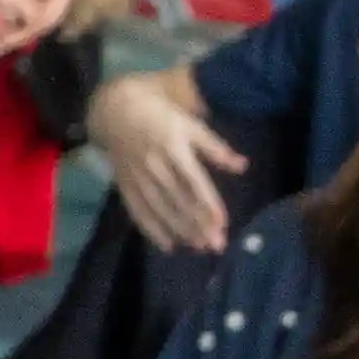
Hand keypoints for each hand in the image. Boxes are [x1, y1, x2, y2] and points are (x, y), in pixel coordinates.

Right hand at [95, 74, 240, 254]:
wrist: (115, 111)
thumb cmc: (161, 117)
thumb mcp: (190, 125)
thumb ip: (215, 148)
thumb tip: (242, 166)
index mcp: (173, 148)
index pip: (194, 180)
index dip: (208, 202)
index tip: (223, 222)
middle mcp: (155, 166)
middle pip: (178, 199)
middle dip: (198, 223)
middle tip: (216, 245)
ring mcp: (138, 177)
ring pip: (160, 209)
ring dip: (180, 230)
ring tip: (199, 247)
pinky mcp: (125, 185)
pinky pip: (137, 211)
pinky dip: (151, 230)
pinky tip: (168, 245)